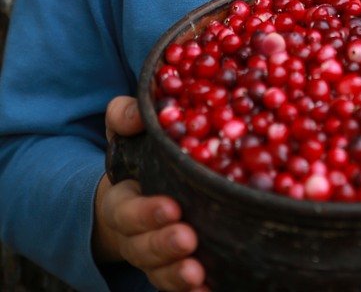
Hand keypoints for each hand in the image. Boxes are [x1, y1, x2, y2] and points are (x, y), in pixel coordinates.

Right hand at [93, 96, 209, 291]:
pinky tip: (210, 288)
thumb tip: (135, 115)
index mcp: (120, 202)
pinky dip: (193, 291)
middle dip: (164, 245)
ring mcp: (154, 257)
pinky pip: (178, 286)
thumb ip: (125, 117)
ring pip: (160, 273)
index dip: (146, 213)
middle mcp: (134, 235)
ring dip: (177, 275)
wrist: (135, 195)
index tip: (172, 206)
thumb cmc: (136, 157)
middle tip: (188, 238)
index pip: (126, 212)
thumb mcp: (125, 132)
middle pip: (143, 248)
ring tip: (197, 272)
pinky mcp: (174, 269)